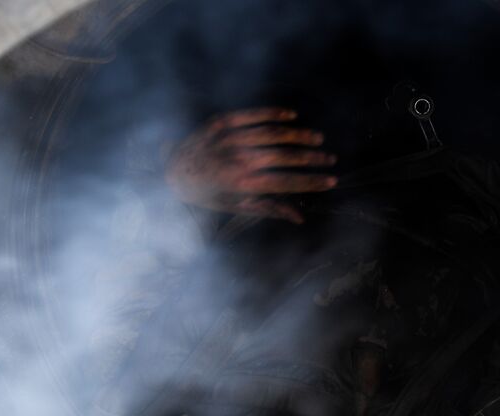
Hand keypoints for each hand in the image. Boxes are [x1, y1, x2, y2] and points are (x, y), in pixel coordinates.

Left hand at [165, 108, 337, 223]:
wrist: (169, 172)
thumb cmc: (204, 195)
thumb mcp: (234, 207)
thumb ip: (268, 209)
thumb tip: (299, 217)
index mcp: (241, 184)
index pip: (285, 182)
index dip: (311, 181)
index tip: (331, 180)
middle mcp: (237, 160)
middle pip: (284, 156)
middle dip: (311, 158)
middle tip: (330, 159)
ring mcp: (229, 138)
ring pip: (273, 133)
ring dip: (299, 136)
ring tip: (318, 140)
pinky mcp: (221, 122)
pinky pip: (253, 115)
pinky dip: (274, 114)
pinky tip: (293, 117)